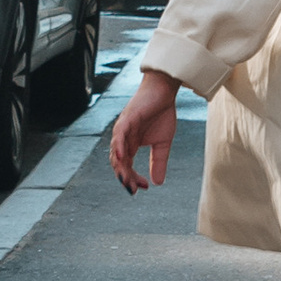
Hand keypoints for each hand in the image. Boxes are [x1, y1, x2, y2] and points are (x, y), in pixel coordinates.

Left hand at [110, 68, 180, 192]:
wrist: (164, 91)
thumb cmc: (161, 113)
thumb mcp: (162, 143)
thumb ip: (159, 162)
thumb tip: (158, 183)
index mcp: (130, 145)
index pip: (126, 167)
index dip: (133, 179)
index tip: (144, 187)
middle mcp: (123, 139)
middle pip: (119, 163)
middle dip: (126, 178)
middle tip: (133, 189)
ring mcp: (123, 129)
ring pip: (116, 152)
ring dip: (121, 168)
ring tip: (126, 180)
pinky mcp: (126, 119)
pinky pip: (119, 135)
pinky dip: (118, 147)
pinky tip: (121, 157)